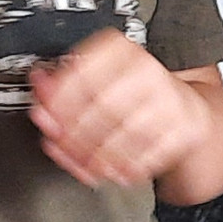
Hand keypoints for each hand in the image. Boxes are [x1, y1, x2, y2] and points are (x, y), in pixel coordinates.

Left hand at [27, 32, 213, 189]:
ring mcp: (171, 102)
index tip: (44, 115)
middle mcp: (149, 72)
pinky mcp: (184, 131)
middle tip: (59, 144)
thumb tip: (39, 85)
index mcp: (123, 50)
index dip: (60, 98)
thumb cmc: (131, 91)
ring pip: (125, 135)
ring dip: (95, 155)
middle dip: (75, 133)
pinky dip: (123, 168)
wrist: (183, 107)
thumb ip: (62, 84)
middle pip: (104, 106)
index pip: (87, 71)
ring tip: (80, 162)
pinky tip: (108, 170)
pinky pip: (148, 155)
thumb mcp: (96, 78)